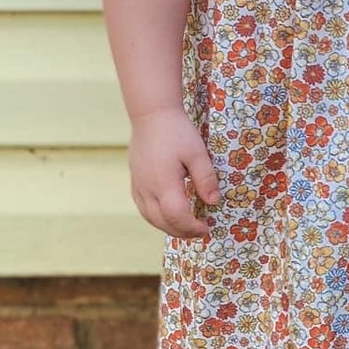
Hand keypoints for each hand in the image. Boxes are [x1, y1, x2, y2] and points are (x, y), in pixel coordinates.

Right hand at [128, 108, 220, 236]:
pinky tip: (169, 216)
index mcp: (164, 183)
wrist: (152, 116)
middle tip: (200, 231)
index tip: (206, 228)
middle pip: (162, 222)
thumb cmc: (177, 132)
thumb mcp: (198, 153)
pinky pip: (143, 209)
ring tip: (186, 227)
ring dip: (169, 228)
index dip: (192, 227)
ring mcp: (138, 186)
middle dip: (182, 232)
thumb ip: (206, 179)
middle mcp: (147, 189)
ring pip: (150, 218)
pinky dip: (156, 218)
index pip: (177, 216)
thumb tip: (213, 202)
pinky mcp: (135, 182)